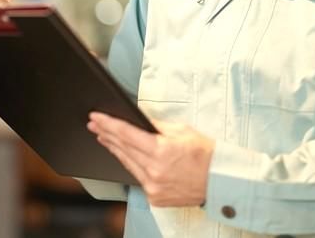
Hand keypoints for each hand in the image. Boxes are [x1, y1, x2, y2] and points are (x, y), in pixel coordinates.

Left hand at [87, 112, 214, 206]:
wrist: (221, 181)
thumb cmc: (205, 154)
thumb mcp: (181, 130)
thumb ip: (155, 125)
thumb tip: (136, 118)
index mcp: (161, 150)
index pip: (126, 134)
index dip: (108, 124)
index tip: (96, 117)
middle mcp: (154, 170)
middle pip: (122, 148)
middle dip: (105, 134)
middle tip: (93, 124)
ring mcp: (153, 186)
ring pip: (126, 163)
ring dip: (113, 148)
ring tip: (102, 136)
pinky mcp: (155, 197)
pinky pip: (136, 176)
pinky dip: (128, 164)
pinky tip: (121, 154)